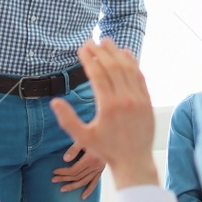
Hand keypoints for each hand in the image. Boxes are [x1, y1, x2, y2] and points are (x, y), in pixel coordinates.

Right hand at [50, 39, 157, 188]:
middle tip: (91, 41)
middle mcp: (125, 99)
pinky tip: (126, 53)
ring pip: (127, 68)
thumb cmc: (107, 150)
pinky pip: (140, 76)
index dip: (88, 59)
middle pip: (112, 66)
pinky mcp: (147, 101)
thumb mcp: (83, 138)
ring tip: (106, 41)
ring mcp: (138, 98)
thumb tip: (54, 101)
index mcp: (108, 106)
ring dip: (116, 52)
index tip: (81, 48)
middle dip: (100, 51)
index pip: (97, 74)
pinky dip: (133, 63)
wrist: (134, 160)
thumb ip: (67, 119)